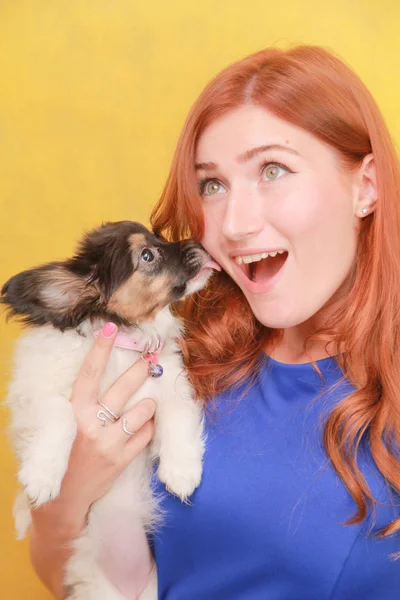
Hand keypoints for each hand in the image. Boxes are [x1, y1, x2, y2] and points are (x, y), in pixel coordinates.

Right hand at [58, 322, 155, 529]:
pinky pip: (146, 434)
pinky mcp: (122, 459)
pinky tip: (144, 426)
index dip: (100, 349)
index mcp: (74, 412)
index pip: (88, 374)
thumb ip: (88, 402)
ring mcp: (108, 443)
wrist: (66, 496)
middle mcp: (90, 425)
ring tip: (147, 402)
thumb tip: (112, 372)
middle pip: (121, 390)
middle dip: (139, 371)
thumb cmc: (69, 452)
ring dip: (148, 405)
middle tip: (150, 359)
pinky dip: (148, 427)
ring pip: (141, 413)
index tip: (111, 327)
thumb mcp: (71, 423)